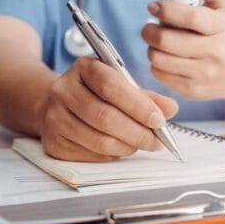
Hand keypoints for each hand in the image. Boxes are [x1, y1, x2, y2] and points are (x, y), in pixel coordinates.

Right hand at [40, 56, 178, 161]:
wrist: (59, 103)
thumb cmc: (96, 92)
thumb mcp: (121, 84)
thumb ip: (147, 96)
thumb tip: (171, 109)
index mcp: (84, 68)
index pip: (111, 86)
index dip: (138, 105)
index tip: (159, 120)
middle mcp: (64, 90)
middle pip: (105, 116)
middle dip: (138, 132)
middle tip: (157, 140)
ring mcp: (55, 117)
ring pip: (99, 140)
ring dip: (128, 146)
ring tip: (143, 144)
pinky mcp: (53, 142)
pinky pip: (90, 155)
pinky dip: (114, 155)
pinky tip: (123, 147)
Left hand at [142, 0, 224, 100]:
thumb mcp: (224, 7)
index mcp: (223, 27)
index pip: (192, 17)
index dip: (167, 10)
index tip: (154, 7)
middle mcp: (216, 52)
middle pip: (168, 41)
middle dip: (149, 31)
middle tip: (148, 27)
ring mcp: (204, 74)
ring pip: (160, 59)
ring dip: (151, 48)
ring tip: (156, 43)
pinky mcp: (193, 90)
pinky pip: (160, 75)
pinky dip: (156, 64)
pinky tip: (164, 58)